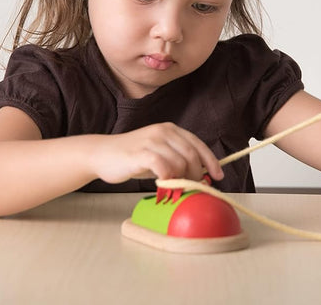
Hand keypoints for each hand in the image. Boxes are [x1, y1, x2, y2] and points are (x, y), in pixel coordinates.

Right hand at [92, 123, 223, 184]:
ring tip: (174, 189)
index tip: (218, 176)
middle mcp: (163, 131)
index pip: (197, 144)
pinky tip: (162, 186)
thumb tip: (200, 176)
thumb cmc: (132, 158)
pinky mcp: (142, 152)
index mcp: (170, 129)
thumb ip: (177, 160)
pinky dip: (168, 180)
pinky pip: (164, 168)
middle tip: (191, 188)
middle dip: (196, 175)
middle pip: (191, 155)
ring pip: (180, 163)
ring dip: (181, 180)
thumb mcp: (159, 154)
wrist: (102, 154)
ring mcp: (152, 140)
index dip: (211, 161)